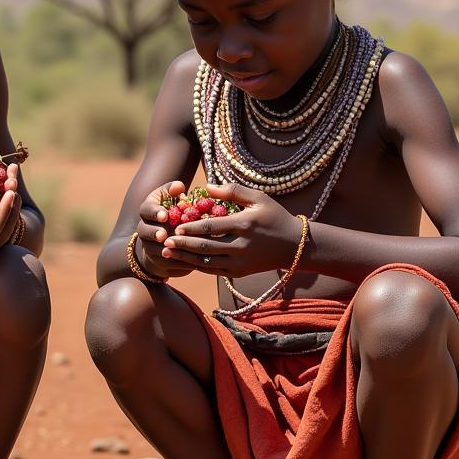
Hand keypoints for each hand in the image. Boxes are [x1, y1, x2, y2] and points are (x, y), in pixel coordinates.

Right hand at [131, 180, 193, 278]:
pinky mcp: (156, 263)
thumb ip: (172, 191)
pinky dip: (177, 264)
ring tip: (175, 250)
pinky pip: (165, 264)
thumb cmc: (171, 213)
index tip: (165, 215)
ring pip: (153, 250)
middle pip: (144, 231)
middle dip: (154, 233)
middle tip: (162, 235)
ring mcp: (148, 247)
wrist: (163, 240)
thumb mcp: (169, 198)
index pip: (146, 210)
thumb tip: (179, 186)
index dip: (155, 213)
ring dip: (165, 250)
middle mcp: (144, 229)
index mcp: (148, 211)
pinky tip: (190, 262)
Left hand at [161, 181, 302, 275]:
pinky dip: (197, 266)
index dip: (192, 228)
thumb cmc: (275, 217)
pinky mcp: (239, 273)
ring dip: (185, 257)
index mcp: (245, 224)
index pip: (212, 227)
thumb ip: (233, 191)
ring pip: (206, 261)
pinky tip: (184, 260)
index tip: (176, 226)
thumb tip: (206, 186)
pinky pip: (213, 270)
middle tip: (164, 240)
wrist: (294, 246)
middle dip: (182, 244)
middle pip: (205, 246)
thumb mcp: (259, 198)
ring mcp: (240, 262)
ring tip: (166, 252)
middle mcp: (241, 246)